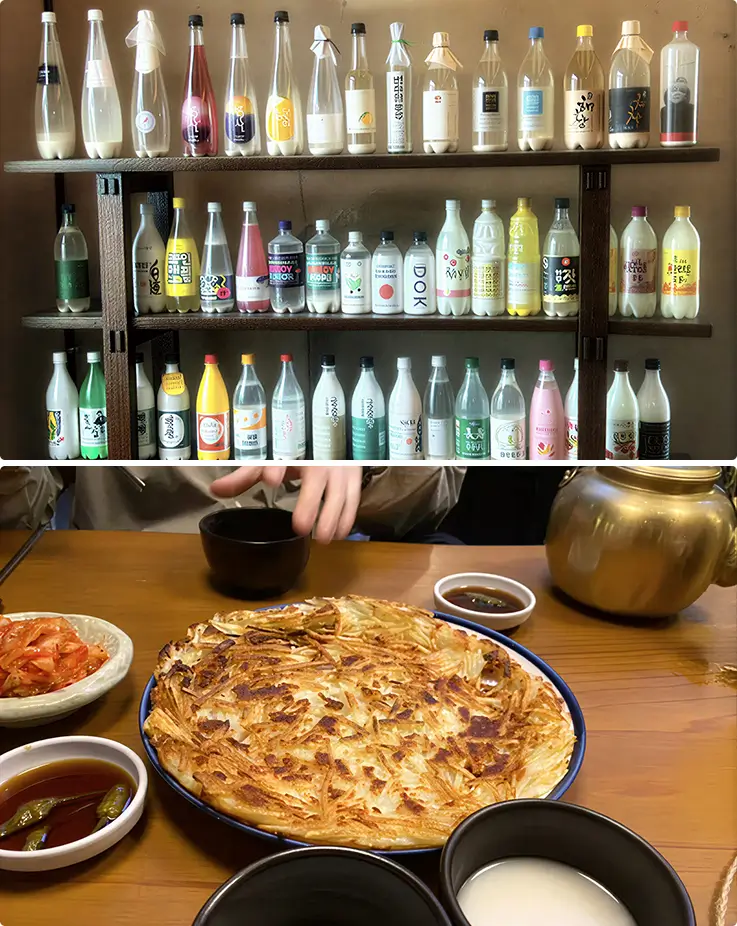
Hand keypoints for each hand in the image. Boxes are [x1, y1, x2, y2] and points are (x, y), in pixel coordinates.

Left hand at [210, 466, 362, 543]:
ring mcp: (340, 469)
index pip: (283, 458)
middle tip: (301, 527)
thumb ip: (245, 477)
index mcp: (294, 452)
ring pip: (340, 493)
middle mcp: (319, 459)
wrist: (332, 440)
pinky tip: (337, 533)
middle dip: (311, 503)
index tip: (271, 477)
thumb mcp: (272, 460)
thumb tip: (216, 490)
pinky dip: (346, 518)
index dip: (277, 466)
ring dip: (332, 517)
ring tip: (322, 538)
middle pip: (318, 479)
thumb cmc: (298, 454)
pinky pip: (353, 500)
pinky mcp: (354, 479)